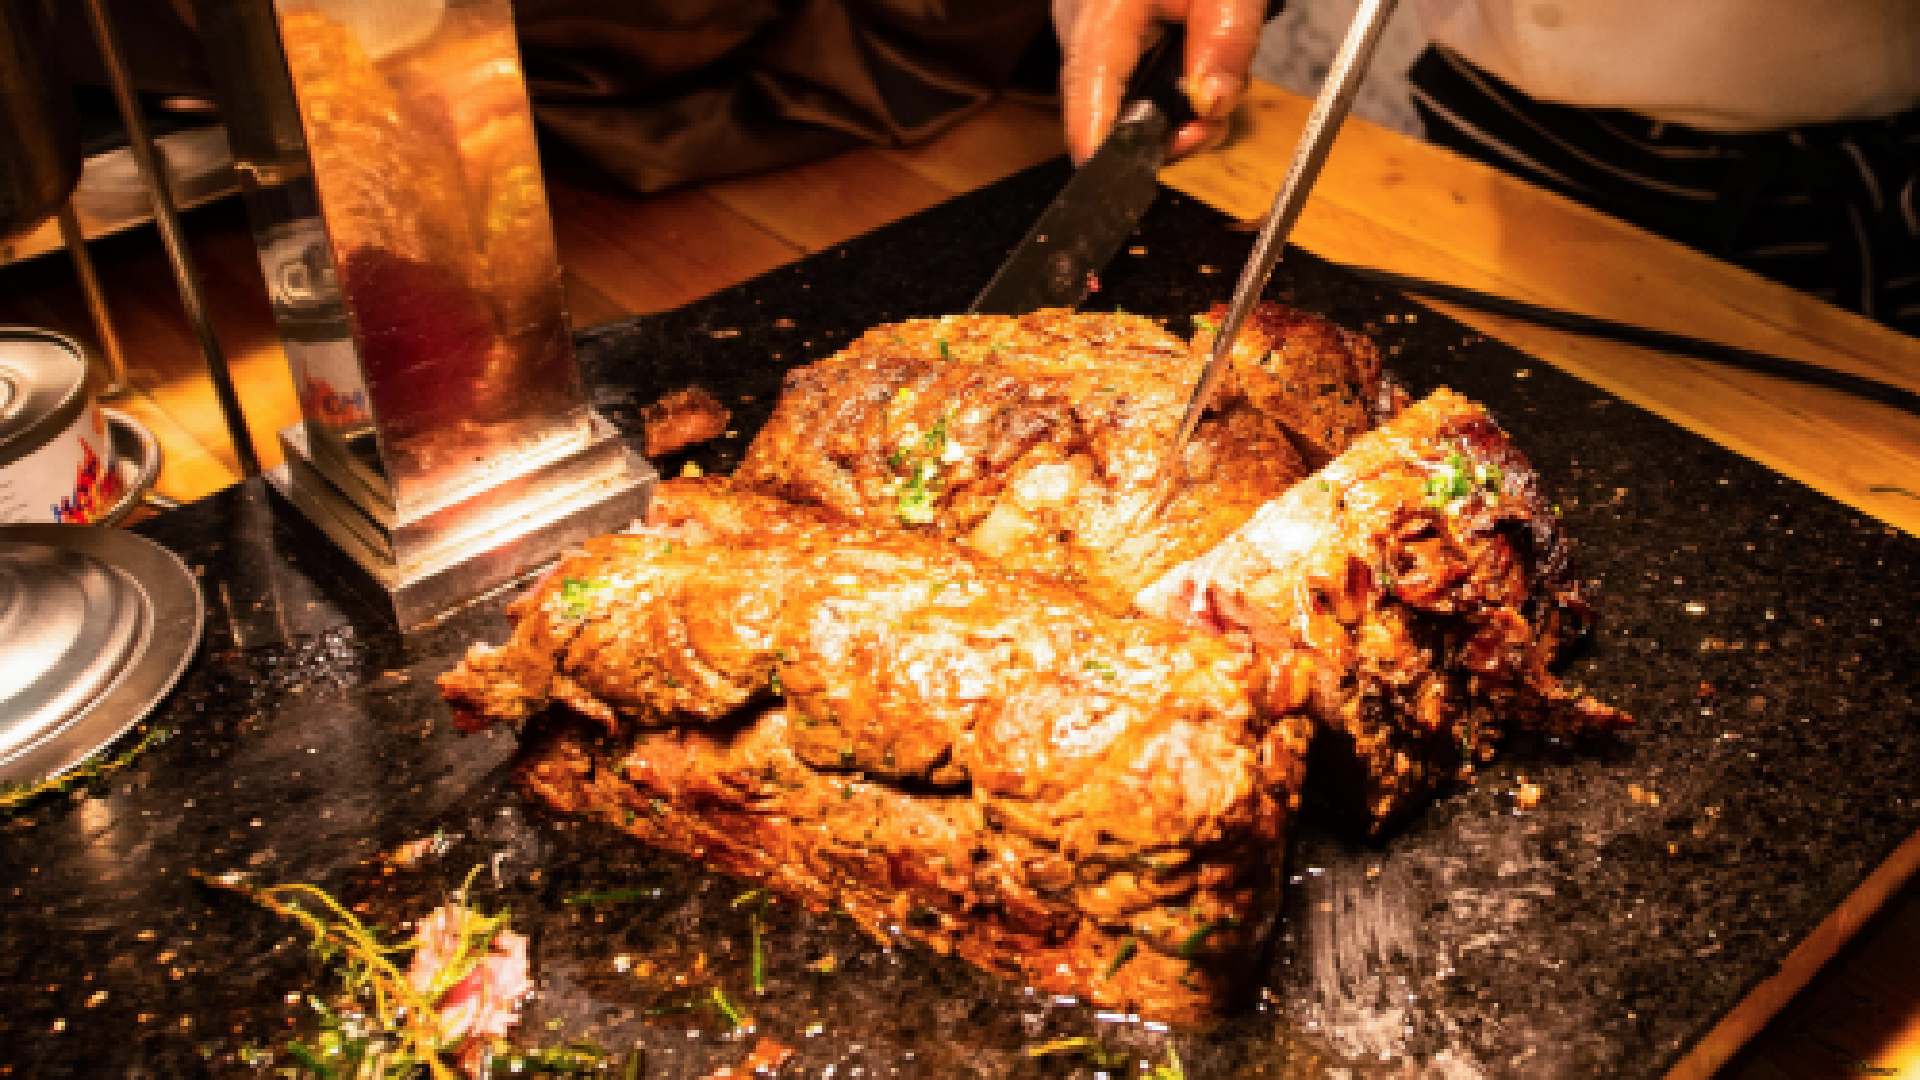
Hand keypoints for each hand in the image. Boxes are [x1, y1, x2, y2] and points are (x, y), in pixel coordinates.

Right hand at [1055, 0, 1266, 163]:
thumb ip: (1226, 42)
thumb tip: (1210, 105)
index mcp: (1101, 9)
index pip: (1088, 90)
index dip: (1098, 146)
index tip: (1114, 182)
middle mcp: (1078, 27)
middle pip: (1102, 113)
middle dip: (1161, 134)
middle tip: (1211, 124)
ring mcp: (1082, 37)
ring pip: (1115, 107)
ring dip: (1168, 116)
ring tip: (1209, 86)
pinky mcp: (1095, 43)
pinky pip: (1121, 89)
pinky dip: (1160, 97)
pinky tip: (1190, 76)